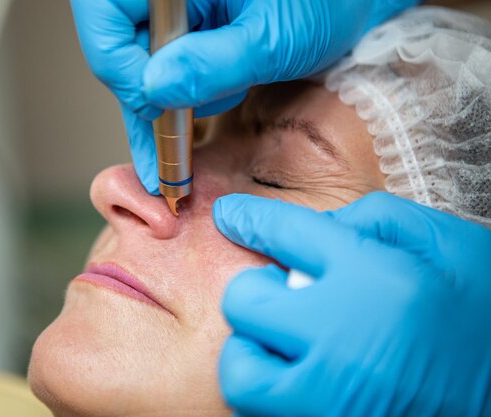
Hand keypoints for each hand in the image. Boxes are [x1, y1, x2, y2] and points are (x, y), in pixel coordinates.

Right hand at [69, 0, 419, 193]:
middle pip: (115, 42)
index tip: (159, 107)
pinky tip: (182, 129)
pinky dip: (171, 100)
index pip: (107, 18)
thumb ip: (212, 64)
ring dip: (165, 98)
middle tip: (168, 143)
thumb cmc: (329, 1)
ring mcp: (173, 7)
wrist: (356, 1)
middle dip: (146, 95)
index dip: (124, 70)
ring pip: (134, 60)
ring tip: (224, 93)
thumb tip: (154, 89)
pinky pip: (158, 66)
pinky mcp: (185, 28)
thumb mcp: (272, 38)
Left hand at [213, 192, 490, 416]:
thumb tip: (314, 229)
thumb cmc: (486, 316)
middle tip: (283, 294)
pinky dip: (271, 385)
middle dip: (257, 290)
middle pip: (245, 301)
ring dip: (252, 346)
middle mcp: (342, 340)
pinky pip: (265, 408)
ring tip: (283, 341)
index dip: (249, 218)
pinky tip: (302, 371)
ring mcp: (331, 398)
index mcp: (373, 280)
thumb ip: (374, 221)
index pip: (284, 233)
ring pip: (241, 368)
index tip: (230, 215)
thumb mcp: (447, 246)